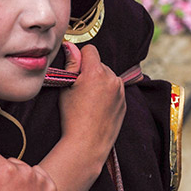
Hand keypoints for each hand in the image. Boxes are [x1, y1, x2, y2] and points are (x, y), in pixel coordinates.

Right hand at [40, 44, 126, 190]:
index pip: (90, 50)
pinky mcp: (124, 102)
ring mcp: (120, 91)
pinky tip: (97, 108)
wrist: (87, 144)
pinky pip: (114, 90)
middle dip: (90, 71)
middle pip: (99, 64)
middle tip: (80, 89)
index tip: (75, 71)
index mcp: (96, 72)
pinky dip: (107, 94)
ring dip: (100, 82)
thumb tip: (70, 46)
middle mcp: (112, 79)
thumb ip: (71, 64)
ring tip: (89, 101)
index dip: (80, 58)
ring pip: (108, 77)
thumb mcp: (66, 88)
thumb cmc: (72, 117)